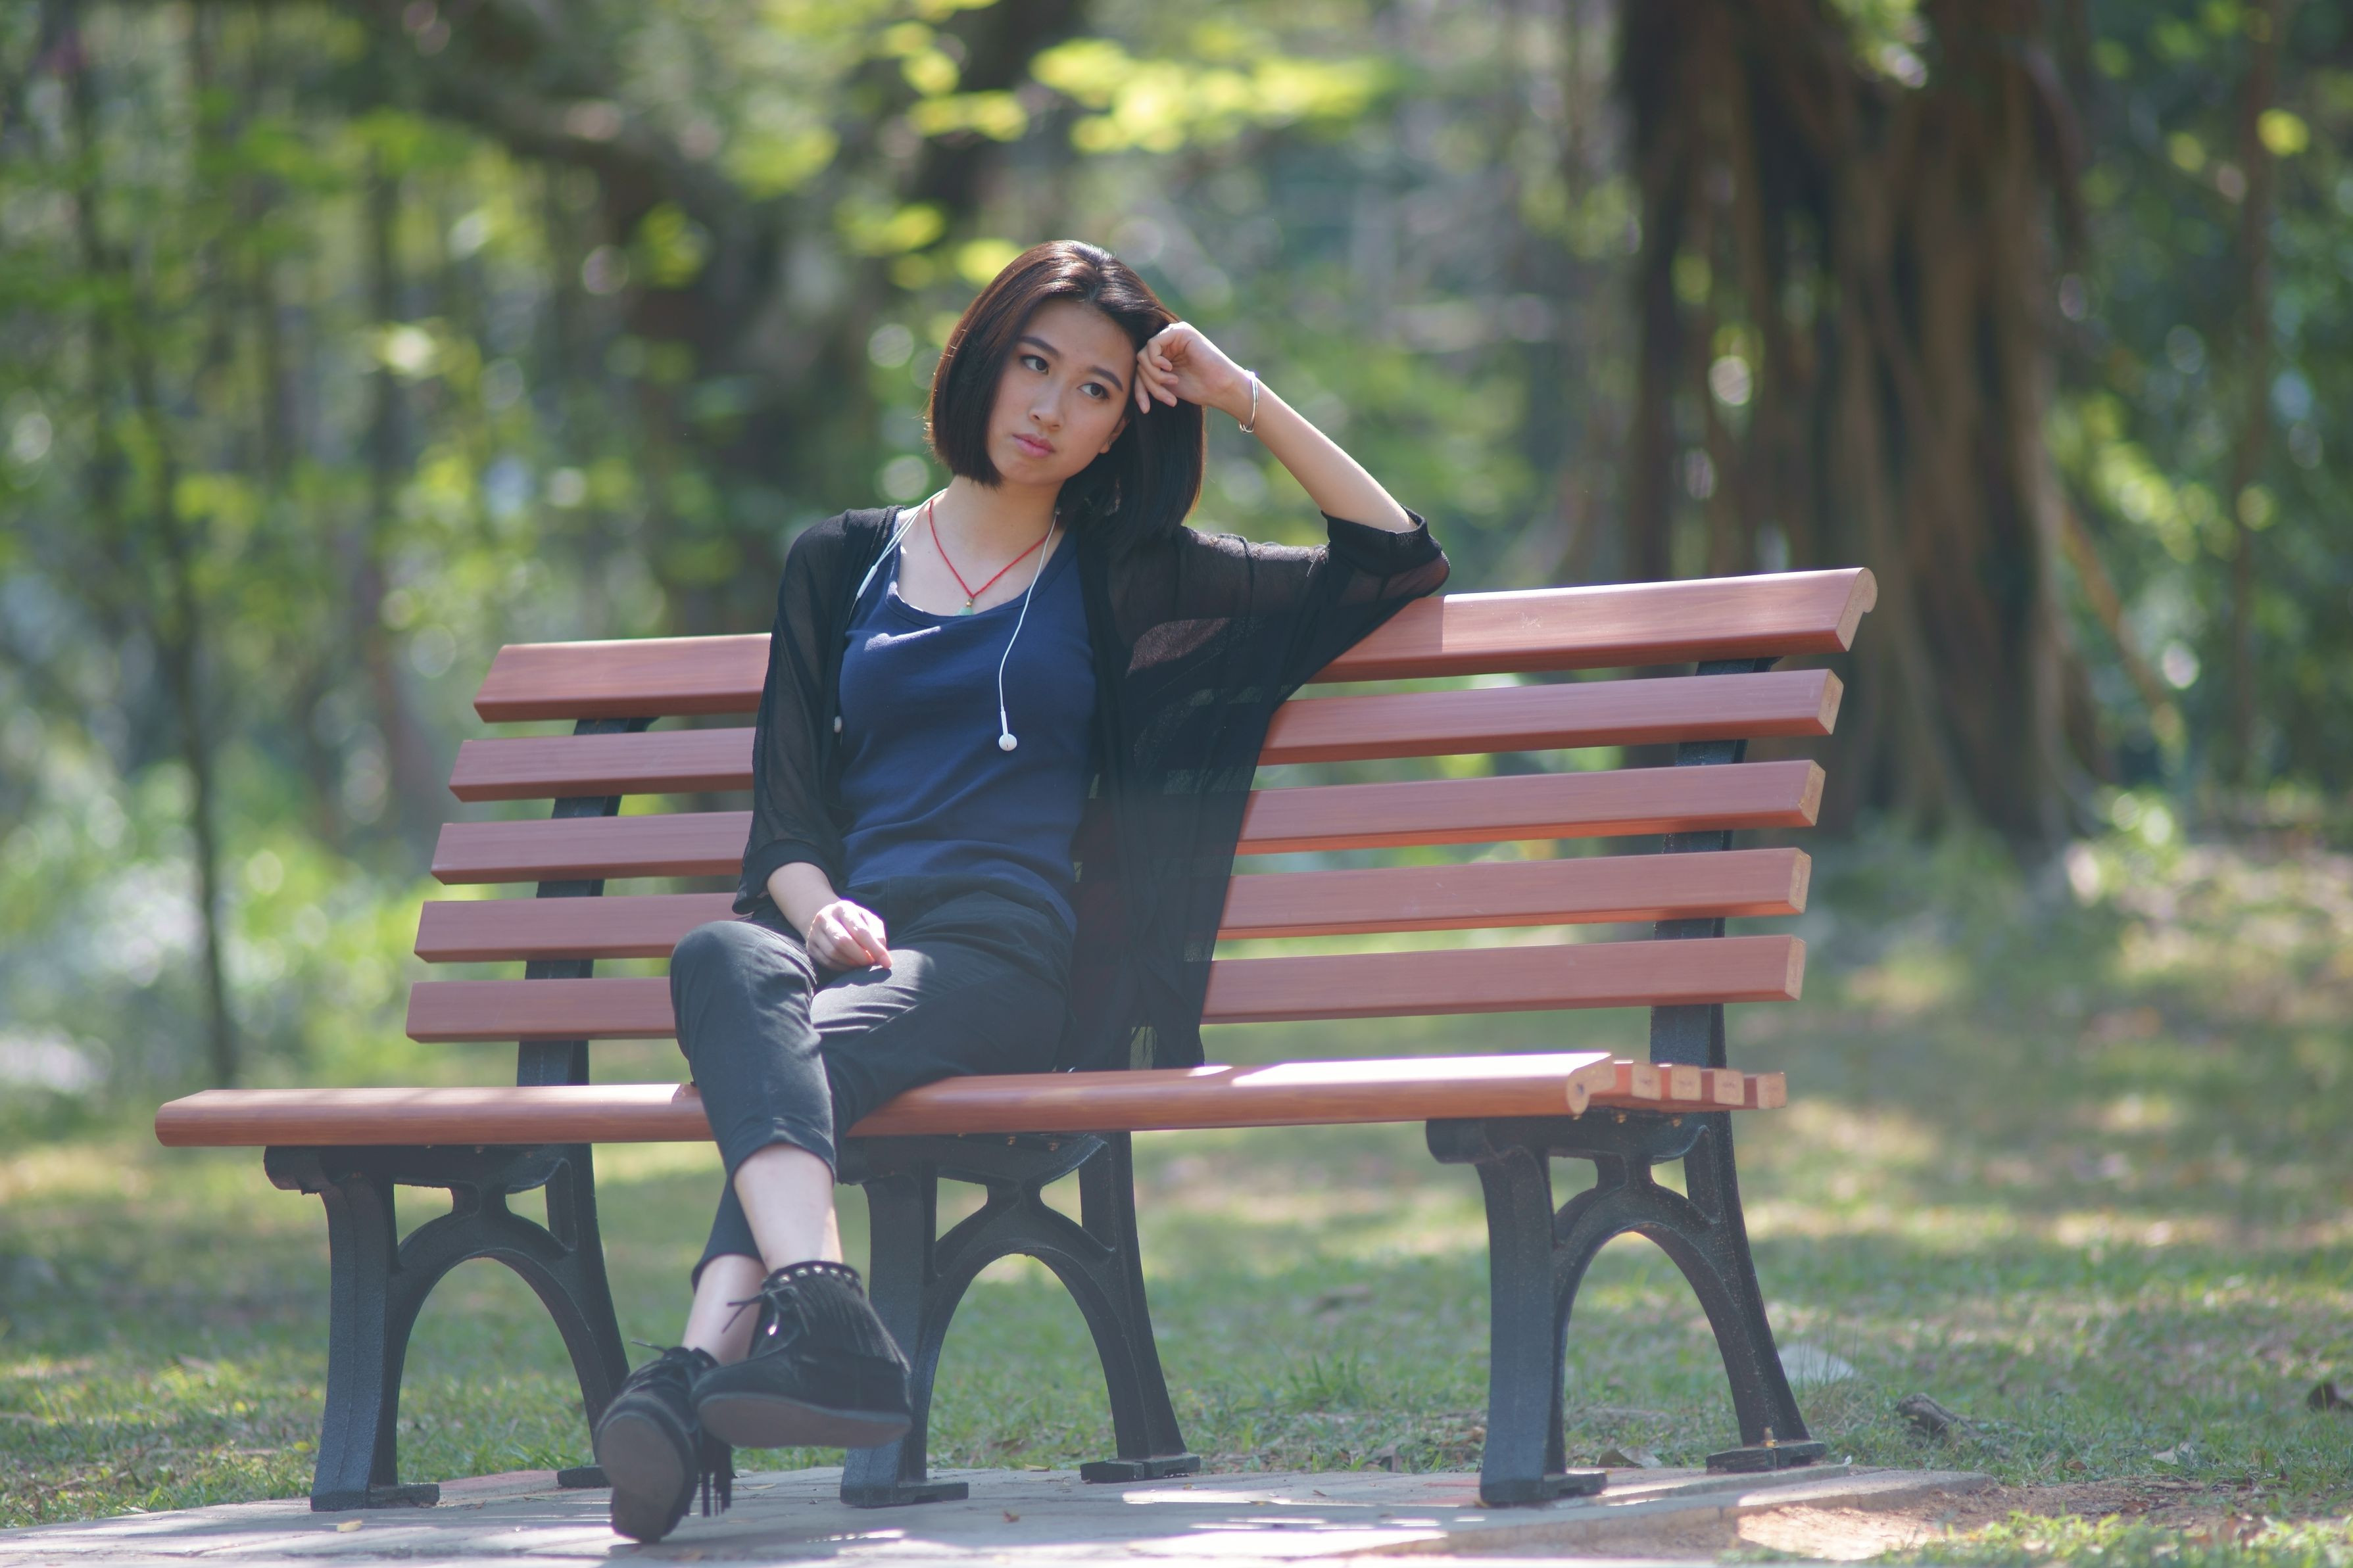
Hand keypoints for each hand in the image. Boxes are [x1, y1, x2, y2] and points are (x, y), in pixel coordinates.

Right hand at [805, 898, 889, 970]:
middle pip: (843, 942)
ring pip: (833, 953)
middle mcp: (825, 918)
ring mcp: (814, 932)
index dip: (875, 948)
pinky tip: (850, 967)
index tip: (887, 962)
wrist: (826, 919)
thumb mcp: (867, 919)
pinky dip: (842, 968)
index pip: (860, 930)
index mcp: (843, 908)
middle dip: (861, 957)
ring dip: (851, 964)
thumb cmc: (853, 920)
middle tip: (871, 964)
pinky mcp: (810, 947)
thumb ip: (877, 932)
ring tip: (861, 965)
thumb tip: (881, 951)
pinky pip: (826, 962)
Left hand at [1133, 321, 1250, 420]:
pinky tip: (1169, 371)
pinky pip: (1152, 345)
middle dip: (1148, 385)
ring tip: (1171, 386)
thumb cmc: (1198, 389)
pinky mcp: (1179, 332)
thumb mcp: (1164, 386)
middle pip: (1139, 363)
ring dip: (1154, 376)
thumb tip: (1123, 378)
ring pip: (1144, 355)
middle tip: (1166, 398)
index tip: (1146, 408)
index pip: (1139, 369)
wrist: (1221, 388)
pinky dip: (1156, 362)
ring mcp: (1173, 335)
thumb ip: (1147, 378)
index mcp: (1163, 355)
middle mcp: (1167, 343)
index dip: (1139, 390)